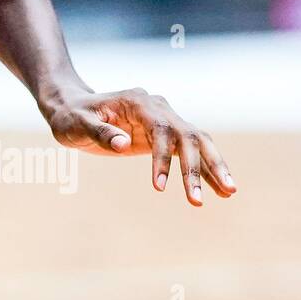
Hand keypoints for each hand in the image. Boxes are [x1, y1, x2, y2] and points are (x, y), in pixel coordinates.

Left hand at [43, 87, 236, 205]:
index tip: (157, 186)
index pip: (159, 129)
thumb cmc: (70, 116)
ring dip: (213, 166)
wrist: (71, 107)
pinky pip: (190, 151)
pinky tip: (221, 188)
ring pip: (196, 142)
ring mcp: (164, 120)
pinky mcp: (164, 134)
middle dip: (198, 167)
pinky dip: (205, 168)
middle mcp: (157, 107)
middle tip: (205, 197)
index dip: (162, 158)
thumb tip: (121, 143)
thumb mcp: (76, 124)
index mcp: (137, 101)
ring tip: (230, 192)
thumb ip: (99, 132)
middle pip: (187, 135)